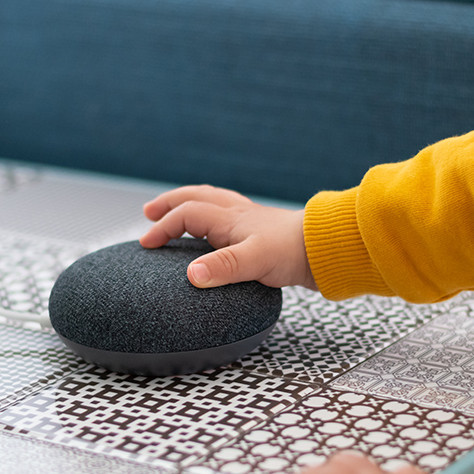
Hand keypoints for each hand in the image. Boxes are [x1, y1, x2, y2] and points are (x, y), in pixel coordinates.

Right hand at [139, 185, 316, 289]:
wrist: (327, 249)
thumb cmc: (294, 252)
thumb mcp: (253, 262)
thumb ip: (222, 268)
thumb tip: (190, 275)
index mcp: (229, 219)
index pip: (186, 215)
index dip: (163, 227)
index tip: (146, 244)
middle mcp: (237, 215)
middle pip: (196, 198)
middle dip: (170, 204)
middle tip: (150, 212)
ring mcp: (250, 222)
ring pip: (213, 203)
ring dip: (190, 204)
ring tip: (177, 212)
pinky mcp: (262, 234)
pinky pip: (229, 216)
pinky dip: (214, 216)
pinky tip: (218, 230)